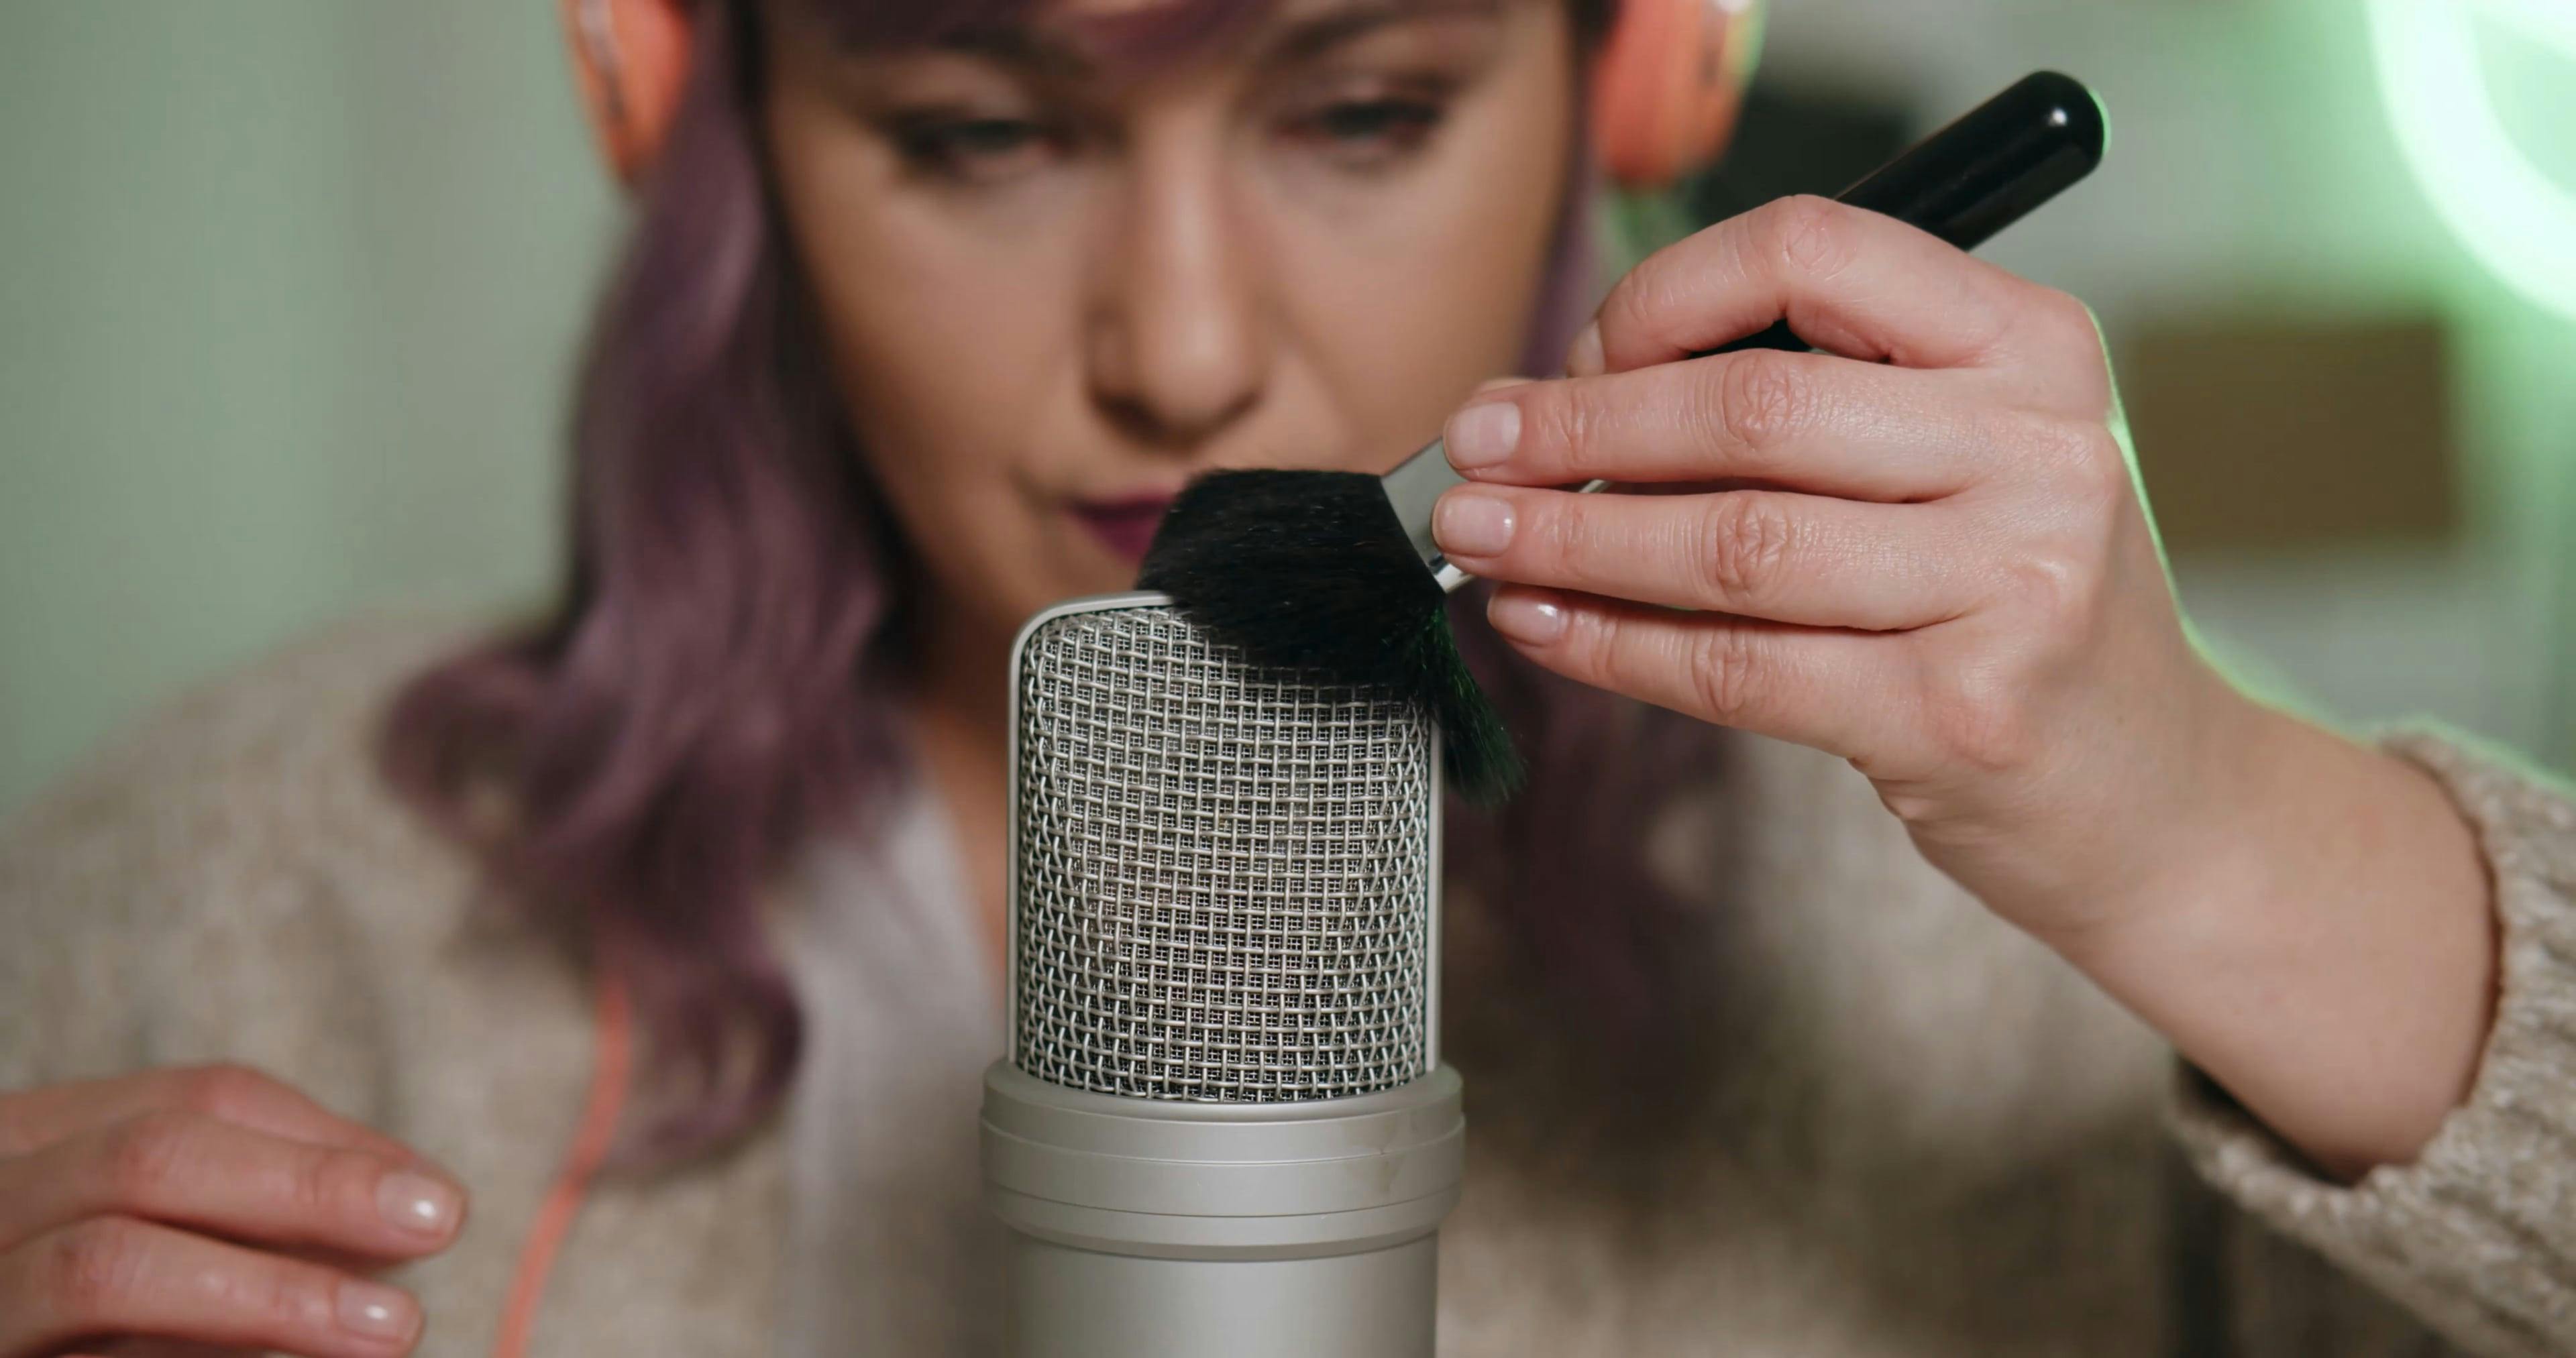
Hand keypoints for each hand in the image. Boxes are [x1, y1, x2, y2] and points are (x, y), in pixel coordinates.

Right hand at [0, 1065, 466, 1356]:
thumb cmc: (85, 1317)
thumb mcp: (159, 1233)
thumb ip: (260, 1207)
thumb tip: (413, 1203)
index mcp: (35, 1141)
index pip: (200, 1103)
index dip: (329, 1145)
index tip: (433, 1194)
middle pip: (150, 1161)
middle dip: (309, 1188)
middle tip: (436, 1227)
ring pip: (105, 1269)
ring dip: (268, 1293)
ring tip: (392, 1328)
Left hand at [1435, 195, 2233, 938]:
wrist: (2156, 796)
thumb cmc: (2020, 607)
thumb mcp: (1967, 458)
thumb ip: (1819, 401)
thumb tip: (1575, 394)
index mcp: (2034, 343)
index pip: (1813, 250)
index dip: (1667, 297)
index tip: (1578, 356)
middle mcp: (2037, 447)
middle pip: (1748, 409)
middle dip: (1576, 430)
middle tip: (1472, 448)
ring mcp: (2011, 585)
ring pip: (1727, 545)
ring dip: (1569, 540)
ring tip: (1477, 537)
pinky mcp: (1959, 715)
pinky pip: (1736, 667)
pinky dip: (1612, 645)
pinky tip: (1541, 624)